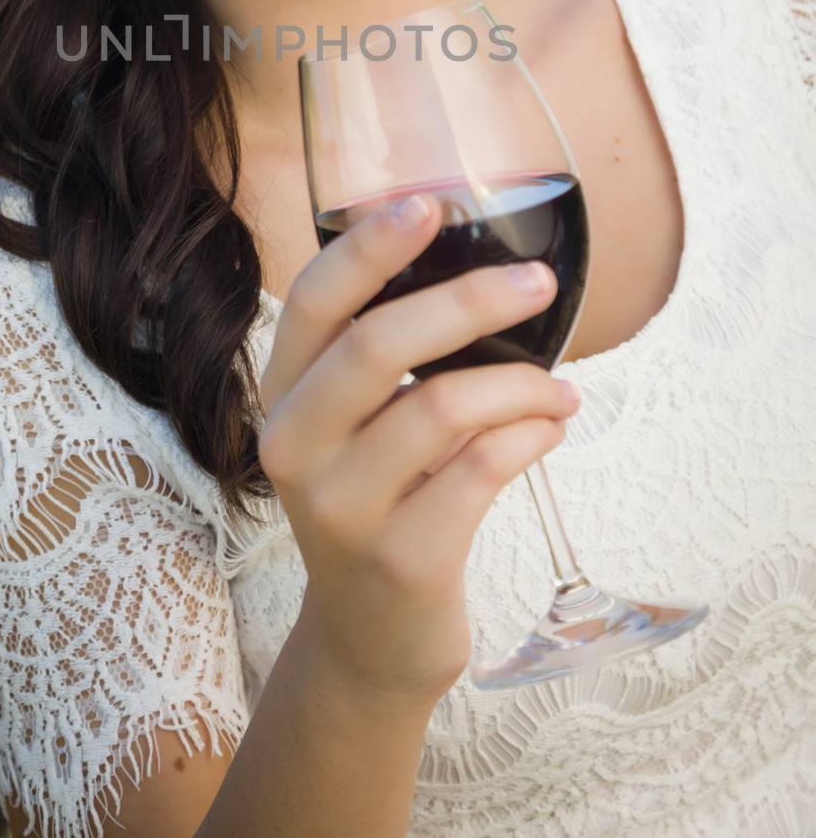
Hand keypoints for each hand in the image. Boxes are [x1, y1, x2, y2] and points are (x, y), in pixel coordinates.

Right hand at [258, 192, 577, 703]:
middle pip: (378, 344)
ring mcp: (342, 508)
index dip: (368, 246)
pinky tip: (550, 426)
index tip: (429, 203)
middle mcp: (293, 447)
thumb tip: (484, 264)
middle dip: (470, 300)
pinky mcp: (401, 559)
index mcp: (283, 395)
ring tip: (559, 386)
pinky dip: (530, 434)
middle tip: (538, 281)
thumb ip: (385, 356)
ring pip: (443, 406)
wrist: (370, 637)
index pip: (313, 300)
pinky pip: (483, 470)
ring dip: (521, 383)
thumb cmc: (379, 498)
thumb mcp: (354, 426)